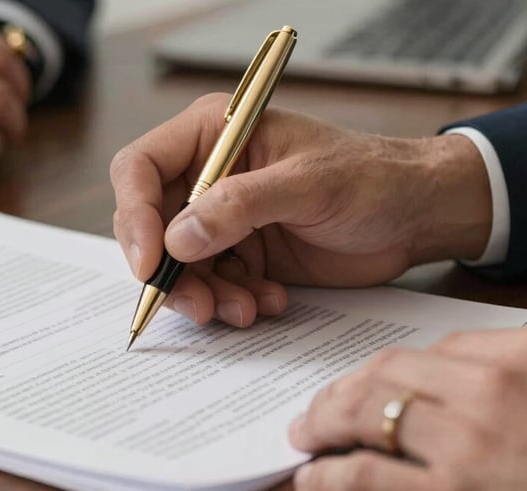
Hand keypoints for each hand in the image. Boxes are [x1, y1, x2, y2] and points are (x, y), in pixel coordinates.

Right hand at [110, 94, 491, 326]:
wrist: (413, 215)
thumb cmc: (371, 178)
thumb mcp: (307, 185)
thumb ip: (240, 206)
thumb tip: (176, 240)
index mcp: (214, 135)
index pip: (141, 168)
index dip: (134, 215)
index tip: (151, 263)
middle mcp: (209, 175)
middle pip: (151, 225)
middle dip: (170, 271)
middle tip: (198, 304)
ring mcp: (223, 217)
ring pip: (179, 264)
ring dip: (204, 294)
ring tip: (245, 308)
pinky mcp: (241, 252)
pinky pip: (212, 284)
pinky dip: (231, 301)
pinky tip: (269, 301)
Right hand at [288, 328, 526, 490]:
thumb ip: (416, 489)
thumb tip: (355, 474)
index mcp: (462, 489)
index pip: (362, 476)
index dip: (323, 476)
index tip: (307, 476)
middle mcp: (471, 433)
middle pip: (364, 408)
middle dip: (323, 418)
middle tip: (306, 429)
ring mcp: (493, 383)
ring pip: (391, 364)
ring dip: (355, 383)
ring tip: (339, 398)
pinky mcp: (518, 350)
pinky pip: (444, 343)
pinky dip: (416, 360)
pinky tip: (405, 376)